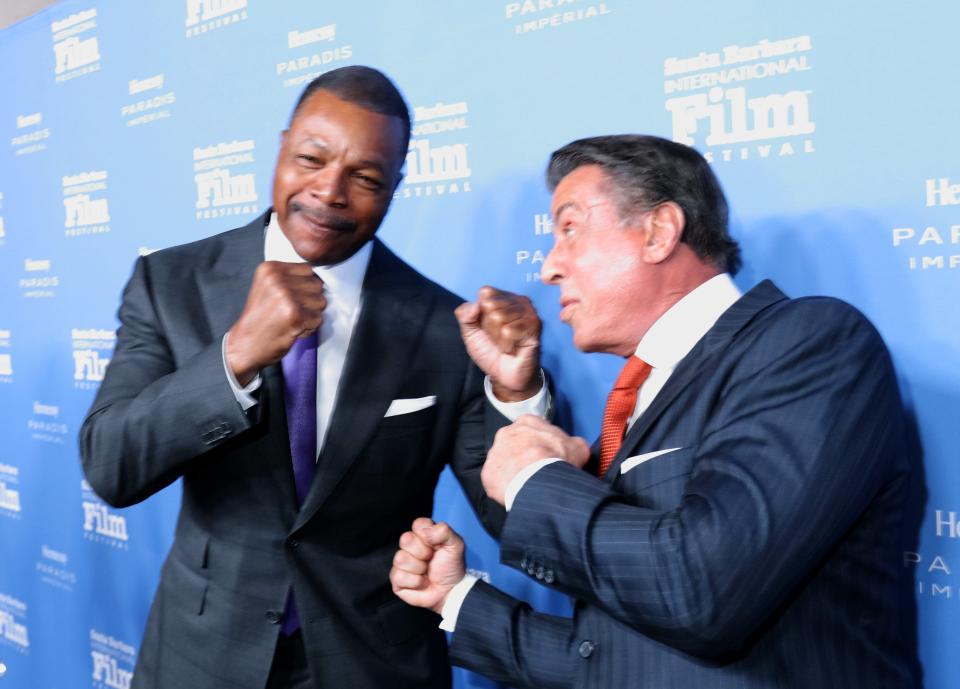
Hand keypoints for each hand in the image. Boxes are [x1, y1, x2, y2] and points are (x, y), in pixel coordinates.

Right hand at [226, 261, 325, 384]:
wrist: (244, 345)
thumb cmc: (260, 319)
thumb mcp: (268, 287)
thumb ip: (290, 278)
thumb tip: (319, 278)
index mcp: (270, 268)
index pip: (308, 270)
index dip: (305, 287)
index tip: (289, 299)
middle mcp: (277, 279)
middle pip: (317, 285)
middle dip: (308, 301)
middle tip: (288, 312)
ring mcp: (286, 296)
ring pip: (321, 302)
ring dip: (310, 315)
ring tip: (290, 320)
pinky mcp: (295, 315)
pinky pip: (319, 319)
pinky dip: (309, 328)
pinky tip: (292, 330)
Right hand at [390, 518, 465, 614]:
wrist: (451, 592)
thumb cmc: (452, 568)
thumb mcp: (456, 545)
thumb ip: (444, 531)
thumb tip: (425, 532)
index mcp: (424, 534)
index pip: (417, 524)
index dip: (428, 535)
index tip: (437, 545)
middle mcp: (411, 546)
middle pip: (406, 539)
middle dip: (423, 552)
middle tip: (431, 559)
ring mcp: (402, 562)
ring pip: (401, 558)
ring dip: (419, 568)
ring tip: (426, 572)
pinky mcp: (397, 579)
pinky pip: (398, 576)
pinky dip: (414, 582)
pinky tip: (421, 582)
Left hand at [455, 286, 541, 401]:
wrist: (504, 376)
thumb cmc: (490, 352)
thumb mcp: (470, 333)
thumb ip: (465, 315)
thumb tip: (475, 304)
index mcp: (503, 298)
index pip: (485, 293)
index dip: (480, 313)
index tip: (487, 327)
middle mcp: (519, 301)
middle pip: (491, 305)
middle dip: (489, 327)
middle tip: (498, 337)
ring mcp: (529, 313)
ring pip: (499, 317)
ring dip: (497, 337)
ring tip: (505, 343)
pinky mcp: (535, 327)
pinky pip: (509, 331)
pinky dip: (506, 344)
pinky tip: (512, 348)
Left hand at [482, 415, 590, 504]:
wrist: (539, 481)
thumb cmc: (558, 461)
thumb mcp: (578, 447)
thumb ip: (574, 443)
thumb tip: (575, 448)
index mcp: (527, 422)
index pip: (532, 428)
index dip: (541, 442)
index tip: (547, 453)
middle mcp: (506, 433)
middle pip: (515, 444)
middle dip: (524, 455)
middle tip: (537, 469)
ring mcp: (495, 453)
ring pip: (504, 462)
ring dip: (513, 470)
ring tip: (528, 483)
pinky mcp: (488, 474)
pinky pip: (496, 480)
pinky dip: (505, 486)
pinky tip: (518, 492)